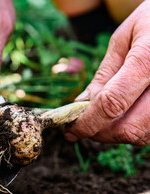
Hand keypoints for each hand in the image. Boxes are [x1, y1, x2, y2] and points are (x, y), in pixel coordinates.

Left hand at [65, 0, 149, 144]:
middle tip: (83, 127)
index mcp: (148, 60)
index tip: (71, 130)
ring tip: (101, 122)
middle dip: (100, 133)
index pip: (112, 103)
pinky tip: (121, 117)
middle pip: (130, 128)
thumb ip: (104, 74)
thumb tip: (80, 104)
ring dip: (116, 134)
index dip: (88, 123)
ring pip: (143, 134)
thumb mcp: (123, 39)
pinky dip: (133, 129)